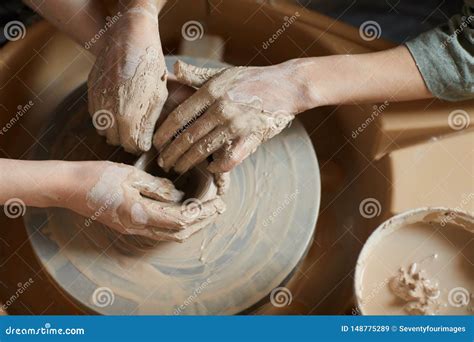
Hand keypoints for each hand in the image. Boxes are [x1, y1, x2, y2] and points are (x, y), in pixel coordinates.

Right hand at [66, 161, 223, 241]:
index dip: (203, 212)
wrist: (67, 187)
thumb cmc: (96, 176)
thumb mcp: (130, 175)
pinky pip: (158, 231)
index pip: (181, 218)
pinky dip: (176, 225)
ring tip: (207, 212)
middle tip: (219, 208)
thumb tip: (177, 194)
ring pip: (169, 234)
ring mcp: (132, 228)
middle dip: (202, 221)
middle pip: (179, 232)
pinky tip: (183, 213)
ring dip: (191, 225)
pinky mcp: (127, 225)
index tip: (219, 203)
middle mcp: (138, 226)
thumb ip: (156, 186)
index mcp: (140, 213)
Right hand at [88, 0, 167, 153]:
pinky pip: (95, 113)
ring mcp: (96, 100)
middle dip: (126, 140)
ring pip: (102, 129)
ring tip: (129, 120)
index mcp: (128, 115)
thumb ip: (149, 122)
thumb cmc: (150, 65)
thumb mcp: (158, 96)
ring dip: (115, 129)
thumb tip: (144, 142)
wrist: (129, 36)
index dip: (139, 146)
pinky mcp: (90, 90)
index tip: (145, 142)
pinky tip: (118, 106)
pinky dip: (105, 116)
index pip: (130, 146)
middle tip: (138, 133)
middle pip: (114, 141)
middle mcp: (108, 111)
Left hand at [153, 60, 309, 172]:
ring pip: (204, 149)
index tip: (156, 144)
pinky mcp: (251, 137)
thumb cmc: (252, 79)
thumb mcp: (223, 73)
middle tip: (163, 162)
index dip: (165, 133)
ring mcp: (237, 124)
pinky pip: (230, 158)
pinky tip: (210, 167)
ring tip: (178, 167)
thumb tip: (172, 69)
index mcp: (212, 91)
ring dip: (188, 162)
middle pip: (188, 136)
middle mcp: (222, 108)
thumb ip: (196, 75)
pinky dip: (218, 165)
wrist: (287, 85)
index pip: (180, 116)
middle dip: (172, 153)